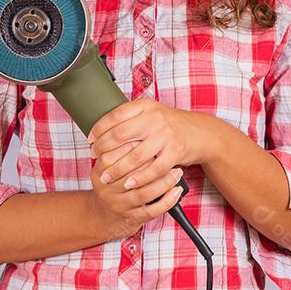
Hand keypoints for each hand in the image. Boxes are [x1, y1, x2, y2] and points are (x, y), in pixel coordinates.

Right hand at [86, 141, 184, 239]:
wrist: (103, 216)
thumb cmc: (112, 183)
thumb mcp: (107, 165)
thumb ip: (117, 147)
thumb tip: (137, 123)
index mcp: (99, 172)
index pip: (113, 157)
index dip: (130, 146)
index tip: (147, 137)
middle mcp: (107, 189)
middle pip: (129, 175)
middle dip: (151, 162)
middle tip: (168, 152)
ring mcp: (119, 205)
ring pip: (143, 193)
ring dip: (164, 182)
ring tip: (178, 172)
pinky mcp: (131, 218)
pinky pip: (151, 211)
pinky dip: (167, 201)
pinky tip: (177, 192)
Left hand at [88, 99, 204, 193]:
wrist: (200, 133)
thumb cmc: (170, 124)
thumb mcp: (151, 112)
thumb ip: (131, 117)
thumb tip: (101, 129)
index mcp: (146, 105)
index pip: (115, 115)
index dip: (99, 128)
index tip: (90, 139)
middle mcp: (155, 118)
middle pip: (120, 135)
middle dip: (103, 149)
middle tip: (94, 157)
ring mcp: (166, 135)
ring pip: (135, 156)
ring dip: (117, 169)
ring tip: (106, 176)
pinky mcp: (175, 152)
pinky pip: (153, 169)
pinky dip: (139, 179)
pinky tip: (129, 184)